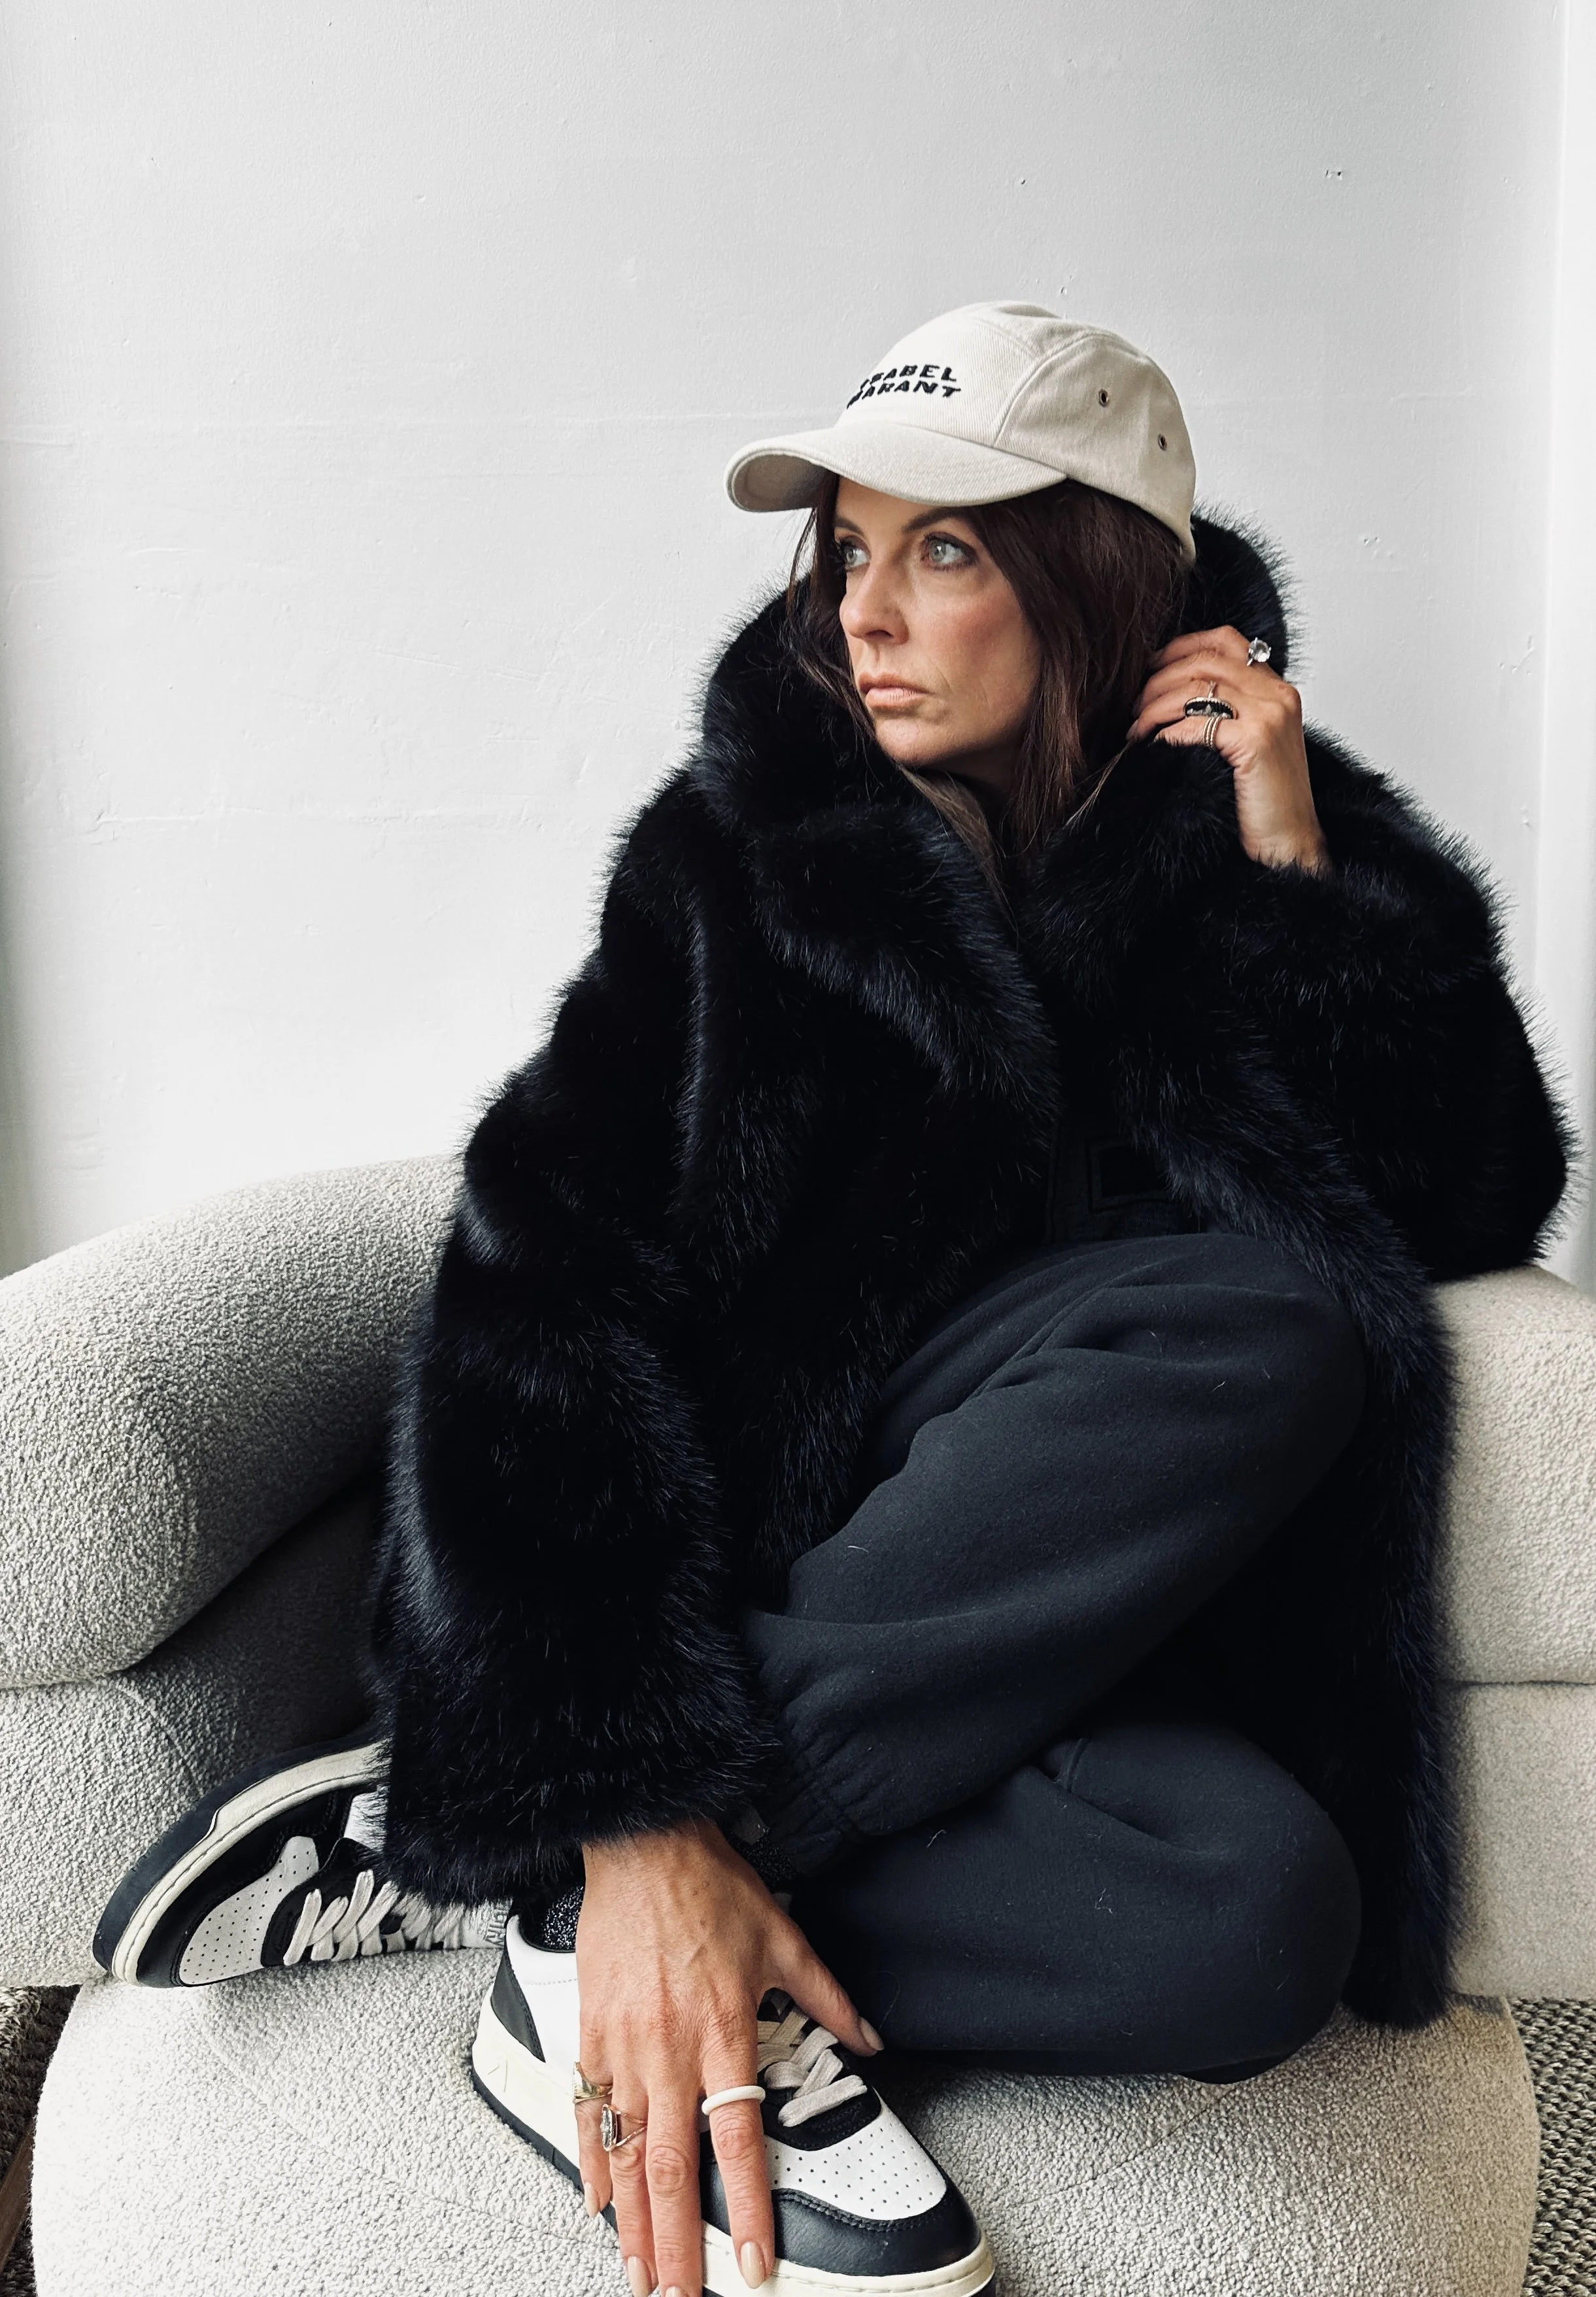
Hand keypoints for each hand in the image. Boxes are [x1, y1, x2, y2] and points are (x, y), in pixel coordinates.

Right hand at [576, 1818, 880, 2296]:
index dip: (747, 2208)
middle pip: (673, 2166)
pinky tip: (595, 2200)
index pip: (738, 2142)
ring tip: (637, 2272)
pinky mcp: (591, 2032)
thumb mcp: (785, 1938)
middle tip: (678, 2295)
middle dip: (675, 2242)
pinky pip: (588, 2110)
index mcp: (724, 2031)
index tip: (751, 2263)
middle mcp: (670, 2049)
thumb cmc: (709, 1885)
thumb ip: (830, 1998)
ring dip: (632, 2219)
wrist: (643, 1843)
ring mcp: (624, 2044)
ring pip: (626, 2150)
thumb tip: (872, 2039)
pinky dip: (591, 2160)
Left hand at [1126, 626, 1329, 874]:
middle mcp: (1277, 695)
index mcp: (1278, 690)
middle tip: (1134, 706)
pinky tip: (1154, 748)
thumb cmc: (1264, 804)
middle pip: (1205, 660)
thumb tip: (1172, 693)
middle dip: (1159, 679)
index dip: (1182, 646)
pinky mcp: (1256, 741)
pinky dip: (1167, 734)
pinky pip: (1197, 725)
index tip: (1149, 666)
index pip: (1226, 640)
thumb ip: (1229, 712)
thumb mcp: (1250, 745)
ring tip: (1137, 729)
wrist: (1289, 846)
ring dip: (1155, 706)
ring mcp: (1269, 715)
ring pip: (1196, 687)